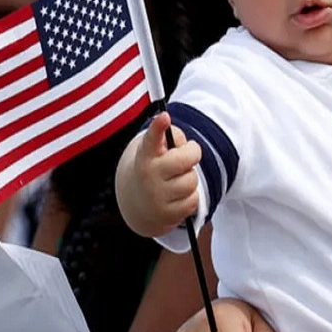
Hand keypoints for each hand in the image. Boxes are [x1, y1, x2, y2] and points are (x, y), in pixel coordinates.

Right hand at [117, 112, 202, 235]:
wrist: (139, 202)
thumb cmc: (156, 166)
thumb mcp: (159, 149)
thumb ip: (173, 138)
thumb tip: (185, 145)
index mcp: (146, 154)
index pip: (152, 138)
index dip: (158, 127)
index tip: (164, 117)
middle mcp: (148, 174)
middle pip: (186, 160)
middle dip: (192, 156)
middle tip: (186, 157)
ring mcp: (156, 195)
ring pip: (191, 181)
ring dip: (190, 178)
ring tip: (178, 179)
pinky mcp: (166, 214)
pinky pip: (193, 201)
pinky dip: (190, 197)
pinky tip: (178, 196)